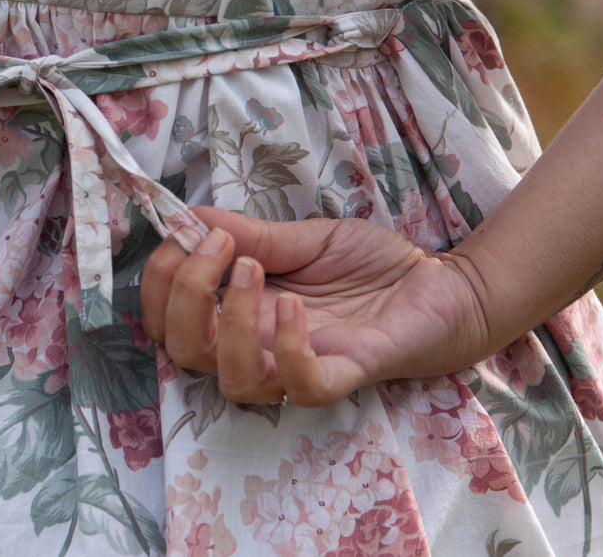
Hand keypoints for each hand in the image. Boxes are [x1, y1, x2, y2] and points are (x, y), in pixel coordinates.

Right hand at [140, 206, 493, 406]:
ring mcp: (299, 364)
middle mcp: (258, 345)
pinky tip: (297, 307)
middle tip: (218, 248)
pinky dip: (288, 349)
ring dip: (229, 320)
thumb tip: (188, 216)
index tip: (184, 231)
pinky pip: (301, 387)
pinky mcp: (346, 373)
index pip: (167, 319)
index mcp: (239, 312)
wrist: (442, 281)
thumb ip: (249, 233)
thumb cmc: (371, 265)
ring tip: (254, 268)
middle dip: (182, 294)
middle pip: (184, 351)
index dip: (159, 280)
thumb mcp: (303, 236)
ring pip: (233, 380)